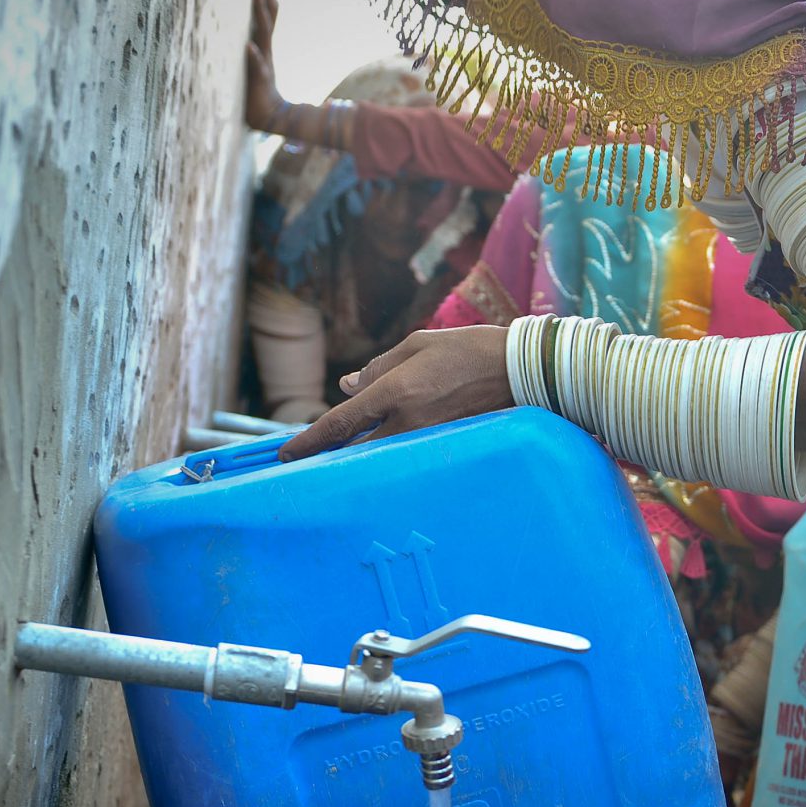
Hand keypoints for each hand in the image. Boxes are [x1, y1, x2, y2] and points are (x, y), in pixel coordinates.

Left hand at [244, 0, 283, 132]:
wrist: (269, 120)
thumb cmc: (257, 93)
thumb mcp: (255, 64)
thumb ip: (253, 48)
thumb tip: (245, 32)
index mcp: (264, 45)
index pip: (268, 12)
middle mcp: (266, 50)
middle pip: (268, 15)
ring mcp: (264, 64)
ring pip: (263, 34)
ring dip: (261, 12)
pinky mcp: (260, 82)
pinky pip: (257, 67)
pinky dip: (254, 56)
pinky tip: (249, 47)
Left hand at [276, 324, 512, 460]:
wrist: (518, 371)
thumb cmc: (467, 349)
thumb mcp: (417, 345)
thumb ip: (379, 367)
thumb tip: (347, 387)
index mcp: (395, 392)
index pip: (342, 423)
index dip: (311, 441)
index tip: (287, 455)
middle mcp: (408, 421)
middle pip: (356, 450)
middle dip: (330, 456)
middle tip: (306, 461)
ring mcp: (427, 438)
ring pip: (381, 456)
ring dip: (358, 457)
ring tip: (339, 458)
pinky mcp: (444, 446)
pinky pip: (406, 454)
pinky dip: (388, 454)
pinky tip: (381, 453)